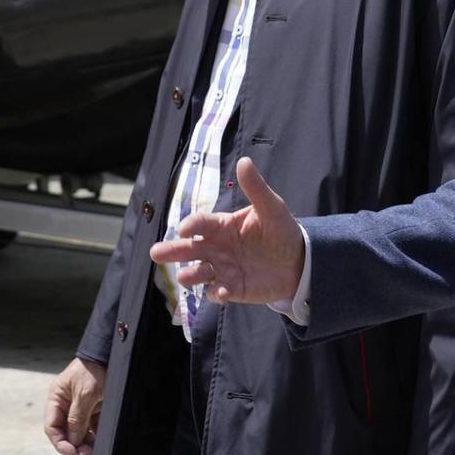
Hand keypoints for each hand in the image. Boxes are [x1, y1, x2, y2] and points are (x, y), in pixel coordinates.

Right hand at [43, 356, 107, 454]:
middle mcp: (66, 405)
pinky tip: (101, 442)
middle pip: (66, 433)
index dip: (60, 443)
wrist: (111, 355)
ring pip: (79, 433)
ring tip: (96, 451)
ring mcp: (80, 408)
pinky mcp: (94, 410)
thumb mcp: (85, 394)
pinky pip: (92, 428)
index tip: (72, 454)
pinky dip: (95, 437)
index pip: (52, 427)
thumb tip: (72, 441)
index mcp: (56, 399)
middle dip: (75, 445)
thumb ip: (77, 418)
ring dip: (86, 444)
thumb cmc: (94, 370)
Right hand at [148, 157, 303, 304]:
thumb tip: (244, 161)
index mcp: (222, 226)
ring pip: (199, 272)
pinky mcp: (233, 288)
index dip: (191, 225)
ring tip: (183, 277)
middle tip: (155, 253)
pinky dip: (217, 293)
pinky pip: (218, 292)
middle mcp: (217, 248)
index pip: (200, 223)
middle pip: (189, 249)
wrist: (299, 261)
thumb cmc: (281, 230)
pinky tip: (221, 292)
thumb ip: (255, 187)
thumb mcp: (271, 207)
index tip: (184, 229)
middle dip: (172, 251)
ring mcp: (223, 269)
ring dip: (190, 275)